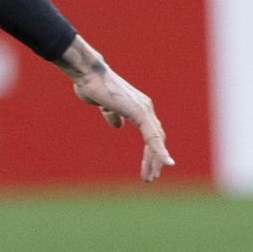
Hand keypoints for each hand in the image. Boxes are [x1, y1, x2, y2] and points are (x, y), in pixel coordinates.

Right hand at [57, 37, 173, 181]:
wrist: (87, 73)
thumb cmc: (92, 85)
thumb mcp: (103, 105)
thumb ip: (112, 114)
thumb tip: (118, 125)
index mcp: (139, 107)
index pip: (151, 134)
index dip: (151, 152)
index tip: (147, 169)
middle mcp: (146, 108)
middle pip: (157, 139)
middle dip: (154, 160)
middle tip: (150, 177)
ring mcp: (144, 110)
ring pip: (156, 140)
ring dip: (155, 160)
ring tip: (150, 177)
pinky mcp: (139, 113)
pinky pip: (152, 136)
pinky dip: (160, 151)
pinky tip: (165, 164)